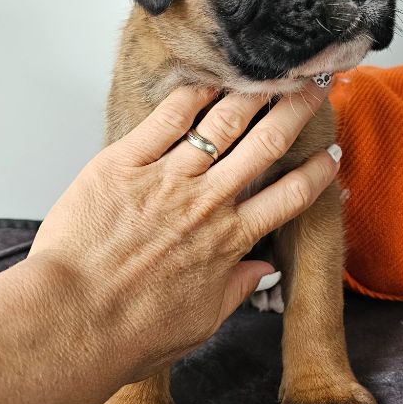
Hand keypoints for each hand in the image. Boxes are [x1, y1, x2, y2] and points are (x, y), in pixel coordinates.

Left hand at [28, 81, 340, 383]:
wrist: (73, 320)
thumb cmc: (130, 331)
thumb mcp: (201, 321)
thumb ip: (236, 289)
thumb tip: (264, 272)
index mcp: (229, 241)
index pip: (289, 197)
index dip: (317, 173)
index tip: (330, 155)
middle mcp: (206, 203)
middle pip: (266, 144)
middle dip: (297, 111)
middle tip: (315, 87)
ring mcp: (166, 179)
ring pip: (223, 122)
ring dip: (255, 92)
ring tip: (273, 72)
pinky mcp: (124, 163)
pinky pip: (166, 118)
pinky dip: (192, 93)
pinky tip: (210, 78)